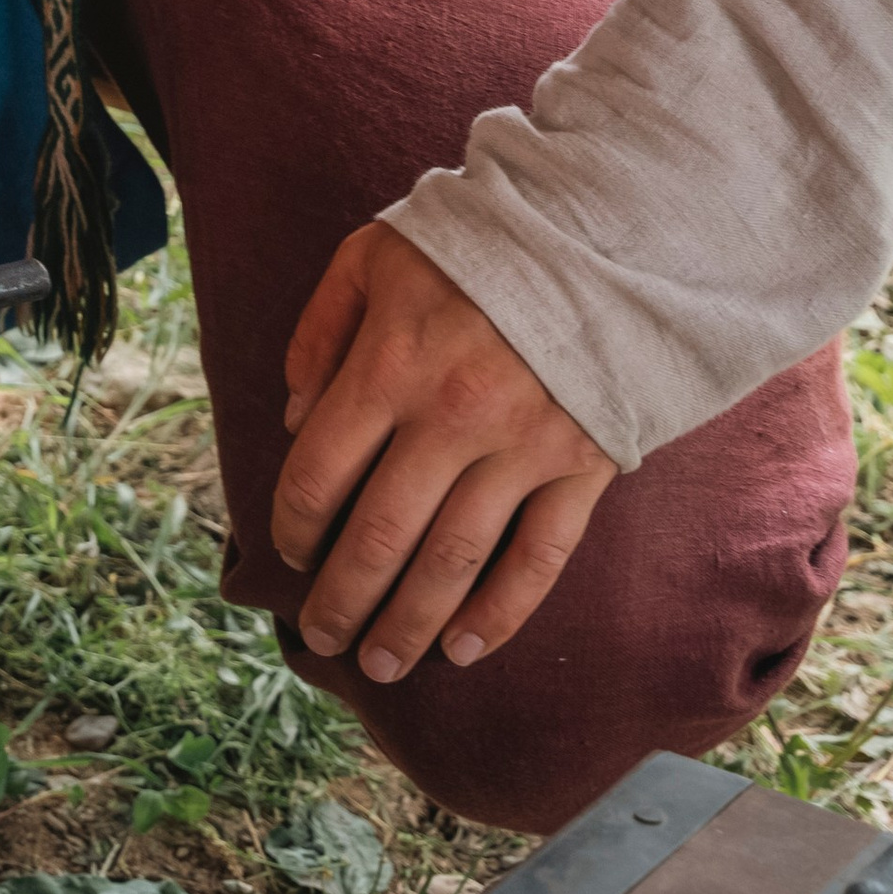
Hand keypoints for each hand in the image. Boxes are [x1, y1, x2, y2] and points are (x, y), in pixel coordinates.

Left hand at [271, 222, 615, 682]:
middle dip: (342, 599)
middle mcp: (452, 416)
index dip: (294, 525)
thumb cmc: (475, 243)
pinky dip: (500, 614)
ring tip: (380, 664)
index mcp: (391, 362)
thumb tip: (294, 418)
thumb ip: (320, 330)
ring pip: (453, 562)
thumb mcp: (375, 255)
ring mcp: (522, 447)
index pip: (320, 472)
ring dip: (409, 625)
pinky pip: (538, 559)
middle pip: (380, 536)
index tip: (290, 551)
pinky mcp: (581, 465)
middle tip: (321, 639)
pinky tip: (464, 648)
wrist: (602, 230)